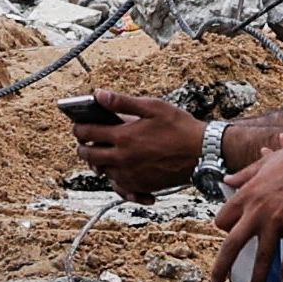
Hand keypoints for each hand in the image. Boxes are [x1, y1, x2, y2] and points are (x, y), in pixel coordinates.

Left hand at [67, 96, 207, 198]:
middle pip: (89, 156)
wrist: (203, 153)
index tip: (79, 125)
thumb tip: (99, 95)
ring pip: (103, 172)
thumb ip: (122, 102)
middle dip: (84, 147)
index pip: (87, 133)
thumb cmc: (180, 128)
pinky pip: (120, 186)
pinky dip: (117, 179)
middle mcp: (123, 159)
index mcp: (123, 138)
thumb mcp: (152, 107)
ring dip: (100, 163)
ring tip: (106, 153)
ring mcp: (131, 175)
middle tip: (87, 141)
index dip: (79, 128)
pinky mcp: (142, 186)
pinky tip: (123, 170)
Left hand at [214, 131, 282, 256]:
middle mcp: (257, 212)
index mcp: (246, 195)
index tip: (228, 232)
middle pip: (233, 245)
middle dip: (222, 266)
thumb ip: (244, 175)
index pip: (223, 220)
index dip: (223, 228)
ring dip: (258, 279)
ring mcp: (277, 223)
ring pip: (263, 257)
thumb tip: (228, 179)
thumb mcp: (263, 164)